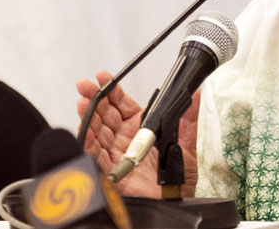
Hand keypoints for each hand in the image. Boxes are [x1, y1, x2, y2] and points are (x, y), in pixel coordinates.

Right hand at [75, 70, 200, 197]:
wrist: (175, 199)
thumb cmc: (179, 175)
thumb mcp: (186, 141)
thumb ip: (188, 117)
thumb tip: (195, 94)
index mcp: (141, 128)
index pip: (122, 105)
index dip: (113, 91)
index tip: (104, 77)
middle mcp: (125, 139)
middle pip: (106, 114)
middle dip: (95, 98)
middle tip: (86, 85)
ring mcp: (115, 153)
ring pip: (97, 131)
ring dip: (89, 116)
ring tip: (83, 102)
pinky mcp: (109, 170)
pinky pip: (94, 153)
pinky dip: (87, 140)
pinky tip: (84, 127)